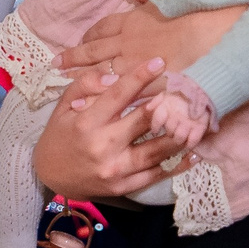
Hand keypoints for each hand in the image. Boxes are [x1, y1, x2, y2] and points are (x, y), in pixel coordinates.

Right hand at [31, 59, 195, 200]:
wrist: (50, 176)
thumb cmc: (60, 136)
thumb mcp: (62, 107)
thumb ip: (84, 85)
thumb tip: (113, 75)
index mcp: (86, 122)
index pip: (118, 95)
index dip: (140, 77)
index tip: (160, 62)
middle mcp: (102, 145)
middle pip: (144, 121)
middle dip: (168, 104)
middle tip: (187, 90)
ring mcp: (115, 168)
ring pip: (156, 150)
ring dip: (180, 136)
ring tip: (198, 122)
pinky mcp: (123, 186)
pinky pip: (155, 175)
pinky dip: (177, 166)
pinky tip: (193, 154)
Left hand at [60, 0, 238, 93]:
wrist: (213, 31)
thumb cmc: (193, 10)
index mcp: (131, 22)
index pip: (100, 31)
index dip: (86, 38)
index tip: (76, 44)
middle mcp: (127, 44)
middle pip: (93, 54)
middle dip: (73, 61)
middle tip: (56, 67)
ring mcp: (136, 67)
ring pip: (104, 77)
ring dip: (86, 86)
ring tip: (71, 97)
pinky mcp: (150, 86)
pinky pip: (126, 97)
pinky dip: (113, 105)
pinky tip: (102, 114)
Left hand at [140, 89, 210, 151]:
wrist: (205, 88)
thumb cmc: (184, 91)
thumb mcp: (168, 92)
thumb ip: (156, 100)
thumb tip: (147, 108)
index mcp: (167, 105)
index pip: (157, 120)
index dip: (156, 127)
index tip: (155, 131)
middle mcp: (176, 115)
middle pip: (169, 130)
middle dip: (170, 132)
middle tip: (172, 132)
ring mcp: (188, 121)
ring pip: (179, 137)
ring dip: (178, 140)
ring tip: (179, 139)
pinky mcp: (200, 126)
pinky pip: (193, 140)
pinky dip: (190, 144)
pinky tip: (188, 145)